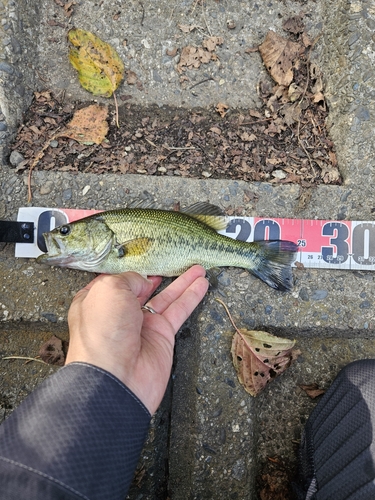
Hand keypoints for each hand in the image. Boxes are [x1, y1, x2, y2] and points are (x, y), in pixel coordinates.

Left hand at [66, 265, 208, 413]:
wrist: (115, 377)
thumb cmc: (102, 331)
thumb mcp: (109, 290)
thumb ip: (129, 279)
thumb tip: (144, 282)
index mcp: (97, 301)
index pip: (114, 281)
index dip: (128, 269)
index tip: (142, 257)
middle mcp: (119, 313)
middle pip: (143, 288)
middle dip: (157, 275)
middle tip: (173, 262)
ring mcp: (142, 325)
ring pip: (166, 297)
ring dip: (182, 282)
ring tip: (198, 268)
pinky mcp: (162, 335)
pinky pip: (179, 311)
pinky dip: (191, 297)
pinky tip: (202, 284)